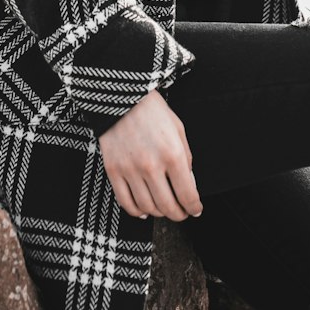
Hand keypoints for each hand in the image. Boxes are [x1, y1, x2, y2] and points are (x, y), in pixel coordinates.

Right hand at [98, 88, 202, 221]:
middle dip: (179, 214)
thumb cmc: (153, 110)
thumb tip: (189, 184)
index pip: (187, 195)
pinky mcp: (113, 170)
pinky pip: (126, 202)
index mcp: (172, 154)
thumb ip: (186, 158)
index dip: (194, 207)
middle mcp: (151, 165)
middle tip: (182, 212)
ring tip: (164, 208)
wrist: (121, 96)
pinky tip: (144, 209)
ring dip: (159, 213)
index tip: (196, 210)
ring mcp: (130, 169)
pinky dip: (137, 211)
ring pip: (148, 208)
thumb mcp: (178, 129)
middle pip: (168, 206)